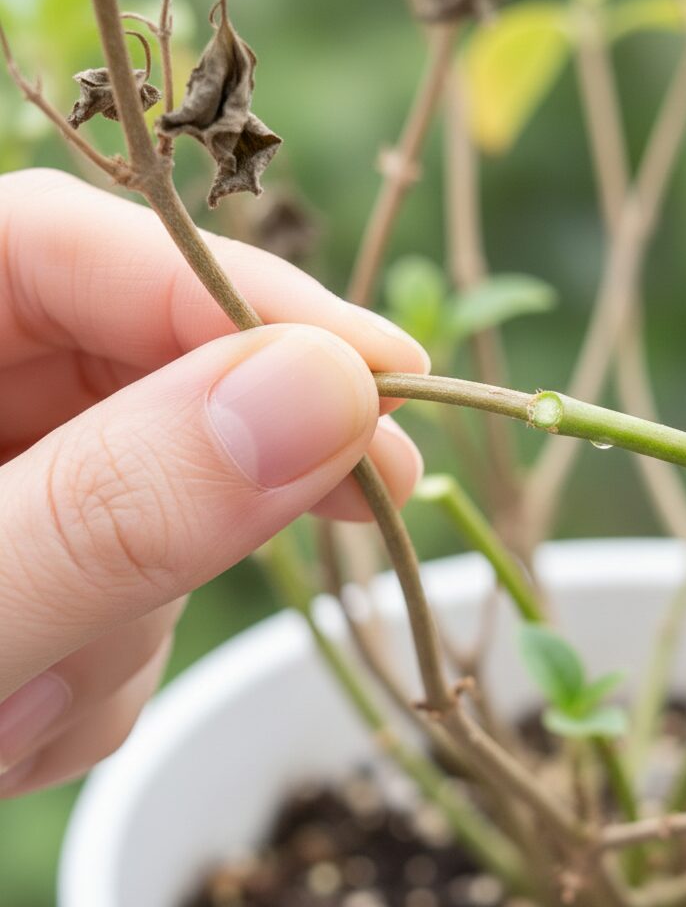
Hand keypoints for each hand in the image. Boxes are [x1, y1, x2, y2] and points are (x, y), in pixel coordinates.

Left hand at [0, 170, 426, 795]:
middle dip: (221, 464)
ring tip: (28, 706)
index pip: (62, 243)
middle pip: (128, 363)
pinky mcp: (15, 542)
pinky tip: (28, 708)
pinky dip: (111, 651)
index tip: (383, 377)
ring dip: (135, 601)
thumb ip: (113, 513)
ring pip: (145, 483)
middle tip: (367, 498)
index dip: (240, 297)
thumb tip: (327, 398)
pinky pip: (123, 566)